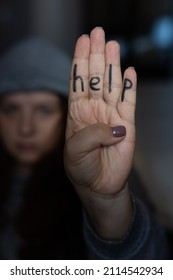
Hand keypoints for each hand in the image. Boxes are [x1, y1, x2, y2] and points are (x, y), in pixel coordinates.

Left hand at [64, 27, 136, 238]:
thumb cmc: (82, 168)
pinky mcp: (127, 125)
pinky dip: (129, 87)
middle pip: (95, 77)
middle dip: (95, 55)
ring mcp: (111, 116)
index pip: (78, 82)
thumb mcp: (75, 151)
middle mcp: (94, 110)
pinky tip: (128, 71)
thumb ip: (91, 134)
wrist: (98, 185)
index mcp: (77, 113)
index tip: (82, 41)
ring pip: (112, 85)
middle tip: (97, 33)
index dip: (80, 61)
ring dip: (112, 65)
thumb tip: (114, 125)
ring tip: (112, 44)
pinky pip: (129, 102)